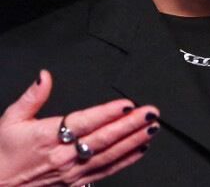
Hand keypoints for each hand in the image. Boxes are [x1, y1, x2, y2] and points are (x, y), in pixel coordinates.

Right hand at [0, 70, 159, 186]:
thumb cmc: (2, 153)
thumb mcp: (10, 119)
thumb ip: (32, 96)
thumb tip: (44, 75)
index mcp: (48, 137)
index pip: (84, 122)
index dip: (107, 113)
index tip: (127, 104)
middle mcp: (63, 156)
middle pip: (103, 138)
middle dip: (130, 124)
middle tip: (151, 112)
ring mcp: (71, 171)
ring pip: (108, 155)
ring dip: (133, 140)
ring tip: (152, 127)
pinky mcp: (75, 182)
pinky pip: (105, 171)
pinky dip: (125, 160)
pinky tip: (140, 148)